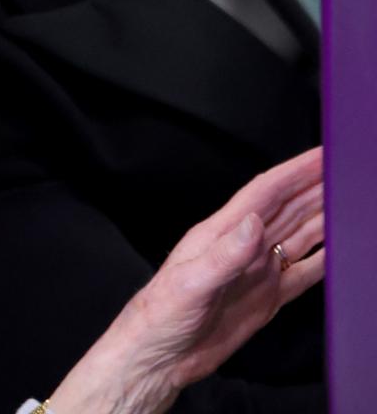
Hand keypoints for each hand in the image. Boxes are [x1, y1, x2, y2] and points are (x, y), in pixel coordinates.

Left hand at [47, 147, 324, 413]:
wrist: (159, 357)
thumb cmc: (160, 315)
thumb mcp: (190, 284)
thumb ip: (224, 255)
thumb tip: (253, 223)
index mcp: (221, 234)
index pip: (265, 193)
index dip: (294, 171)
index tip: (323, 155)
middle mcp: (243, 247)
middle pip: (288, 209)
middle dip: (318, 188)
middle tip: (351, 171)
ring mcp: (257, 272)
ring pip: (300, 236)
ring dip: (326, 218)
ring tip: (355, 202)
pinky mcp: (266, 298)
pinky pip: (302, 273)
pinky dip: (324, 260)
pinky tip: (342, 250)